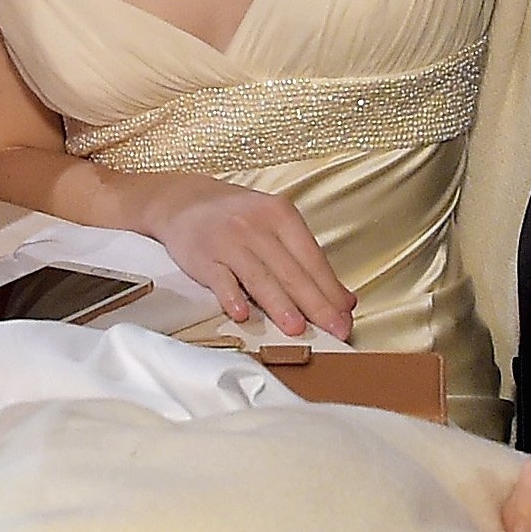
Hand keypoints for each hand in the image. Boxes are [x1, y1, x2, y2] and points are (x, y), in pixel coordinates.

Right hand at [132, 175, 352, 338]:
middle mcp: (257, 226)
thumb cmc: (238, 218)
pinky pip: (220, 279)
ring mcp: (229, 241)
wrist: (185, 201)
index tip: (345, 318)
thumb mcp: (276, 225)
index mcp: (281, 216)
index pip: (313, 259)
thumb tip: (344, 300)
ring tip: (296, 329)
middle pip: (291, 271)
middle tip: (334, 330)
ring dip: (279, 305)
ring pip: (260, 277)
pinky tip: (242, 315)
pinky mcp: (203, 256)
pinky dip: (231, 297)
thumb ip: (307, 260)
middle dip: (316, 304)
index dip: (331, 291)